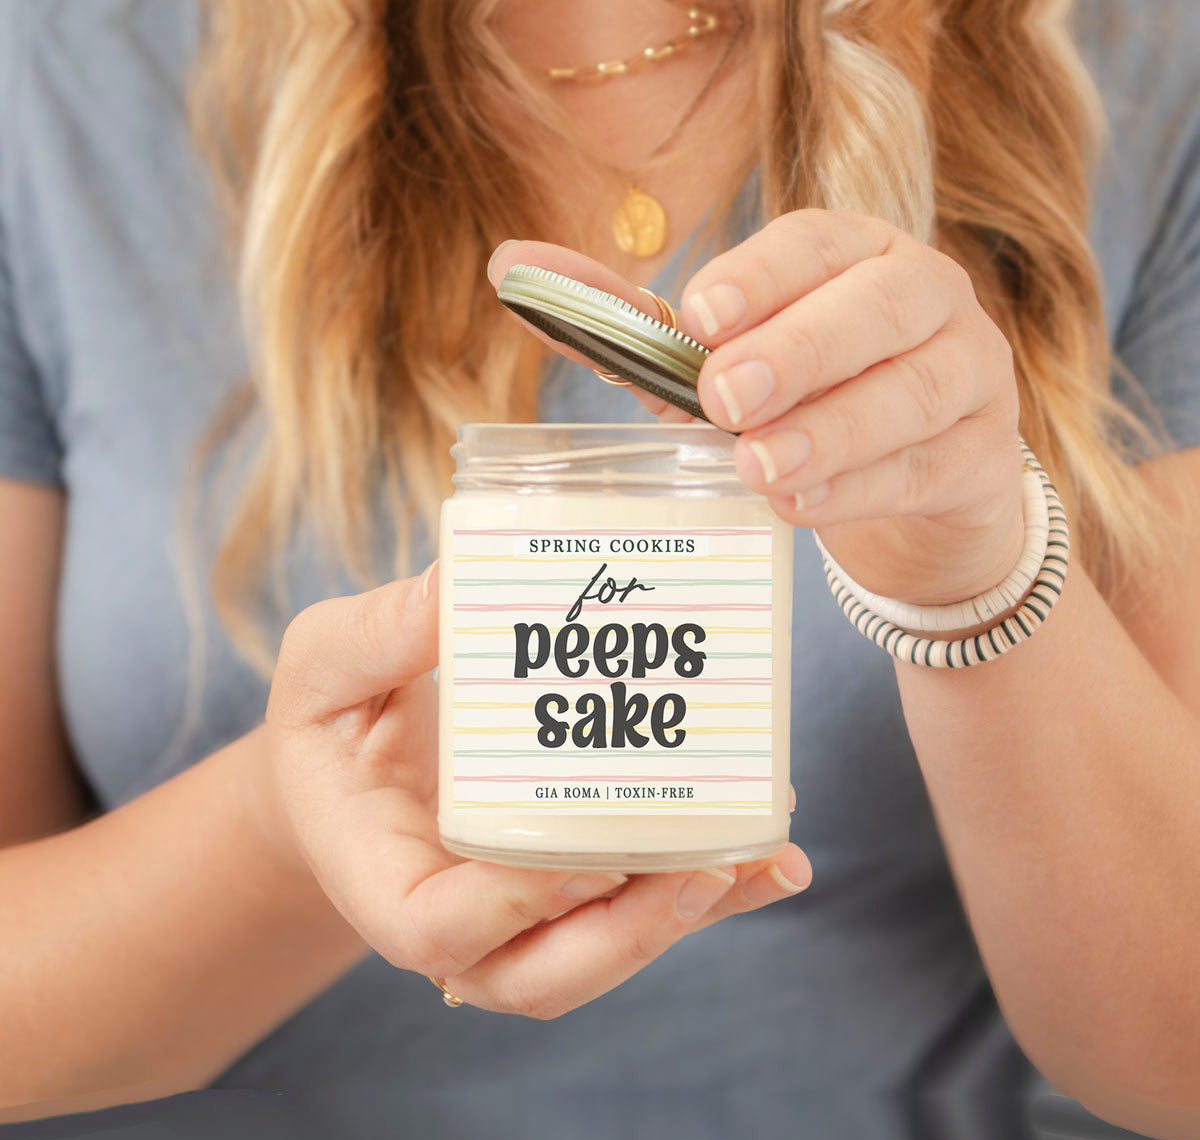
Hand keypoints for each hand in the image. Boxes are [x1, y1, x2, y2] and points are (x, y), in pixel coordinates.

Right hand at [261, 564, 811, 1018]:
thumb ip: (374, 638)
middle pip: (543, 973)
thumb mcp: (323, 667)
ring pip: (605, 953)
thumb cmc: (331, 723)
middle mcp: (457, 923)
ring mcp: (518, 920)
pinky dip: (711, 897)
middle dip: (630, 934)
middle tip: (701, 866)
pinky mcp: (571, 895)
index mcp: (383, 879)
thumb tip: (455, 587)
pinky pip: (640, 913)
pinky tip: (774, 860)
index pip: (436, 933)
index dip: (511, 910)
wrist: (357, 764)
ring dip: (690, 916)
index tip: (579, 859)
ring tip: (763, 856)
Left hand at [488, 211, 1026, 610]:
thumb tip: (509, 266)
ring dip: (833, 430)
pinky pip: (929, 468)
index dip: (761, 276)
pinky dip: (862, 490)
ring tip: (760, 468)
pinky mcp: (984, 457)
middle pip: (880, 307)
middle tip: (725, 398)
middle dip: (800, 349)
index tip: (699, 318)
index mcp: (856, 256)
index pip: (818, 242)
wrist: (914, 484)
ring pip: (916, 391)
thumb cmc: (802, 405)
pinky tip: (802, 507)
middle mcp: (925, 299)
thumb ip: (631, 326)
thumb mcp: (721, 364)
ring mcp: (971, 375)